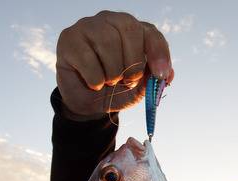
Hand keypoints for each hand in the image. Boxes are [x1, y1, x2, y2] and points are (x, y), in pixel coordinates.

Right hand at [56, 11, 173, 118]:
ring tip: (108, 82)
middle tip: (127, 81)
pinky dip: (95, 80)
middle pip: (129, 29)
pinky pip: (88, 59)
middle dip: (133, 64)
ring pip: (108, 42)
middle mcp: (112, 21)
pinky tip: (92, 82)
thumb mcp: (138, 89)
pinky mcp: (69, 38)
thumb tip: (168, 75)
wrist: (88, 103)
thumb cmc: (116, 90)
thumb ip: (153, 81)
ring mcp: (89, 26)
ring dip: (112, 74)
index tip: (161, 76)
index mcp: (134, 31)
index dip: (158, 53)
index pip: (151, 33)